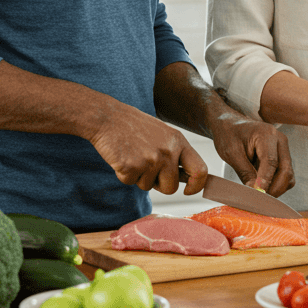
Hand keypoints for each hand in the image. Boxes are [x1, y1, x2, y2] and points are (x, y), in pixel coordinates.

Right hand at [86, 104, 208, 195]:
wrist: (107, 118)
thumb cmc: (134, 126)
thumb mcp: (162, 133)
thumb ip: (176, 153)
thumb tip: (189, 177)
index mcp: (178, 141)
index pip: (200, 170)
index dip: (196, 186)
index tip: (189, 190)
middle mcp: (167, 151)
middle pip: (172, 188)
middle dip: (159, 185)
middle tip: (146, 168)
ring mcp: (150, 159)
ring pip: (148, 186)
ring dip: (139, 177)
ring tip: (132, 156)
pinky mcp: (132, 167)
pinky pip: (130, 182)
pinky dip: (124, 174)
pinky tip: (122, 157)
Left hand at [207, 107, 294, 196]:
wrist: (230, 125)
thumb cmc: (229, 134)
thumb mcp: (231, 154)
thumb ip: (245, 172)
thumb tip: (255, 192)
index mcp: (267, 135)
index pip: (271, 162)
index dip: (266, 181)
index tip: (258, 195)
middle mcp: (280, 141)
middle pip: (285, 171)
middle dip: (274, 188)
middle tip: (258, 200)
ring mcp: (283, 149)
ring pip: (288, 175)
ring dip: (276, 188)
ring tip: (259, 193)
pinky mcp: (282, 156)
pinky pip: (285, 175)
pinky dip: (276, 184)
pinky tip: (262, 186)